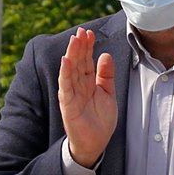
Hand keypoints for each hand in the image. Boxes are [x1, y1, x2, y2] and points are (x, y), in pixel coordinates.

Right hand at [58, 28, 116, 168]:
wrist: (95, 143)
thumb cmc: (100, 119)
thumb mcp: (108, 94)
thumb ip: (106, 75)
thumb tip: (105, 54)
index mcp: (88, 82)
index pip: (87, 61)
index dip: (88, 47)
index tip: (90, 33)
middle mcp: (78, 86)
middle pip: (79, 62)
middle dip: (80, 46)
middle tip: (81, 31)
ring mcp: (72, 94)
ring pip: (71, 71)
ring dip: (72, 55)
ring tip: (74, 41)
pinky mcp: (68, 104)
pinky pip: (66, 87)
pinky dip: (65, 73)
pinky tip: (65, 61)